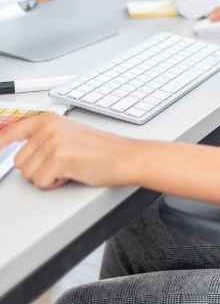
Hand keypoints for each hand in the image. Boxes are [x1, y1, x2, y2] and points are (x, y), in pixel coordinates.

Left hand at [0, 113, 138, 189]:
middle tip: (59, 165)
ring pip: (29, 174)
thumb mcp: (67, 134)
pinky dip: (55, 184)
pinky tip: (71, 173)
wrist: (125, 157)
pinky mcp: (59, 158)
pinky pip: (42, 182)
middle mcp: (48, 128)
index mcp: (48, 119)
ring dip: (47, 177)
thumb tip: (19, 150)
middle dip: (37, 169)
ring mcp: (53, 142)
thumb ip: (43, 138)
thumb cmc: (100, 149)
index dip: (0, 143)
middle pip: (20, 161)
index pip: (12, 131)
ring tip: (67, 168)